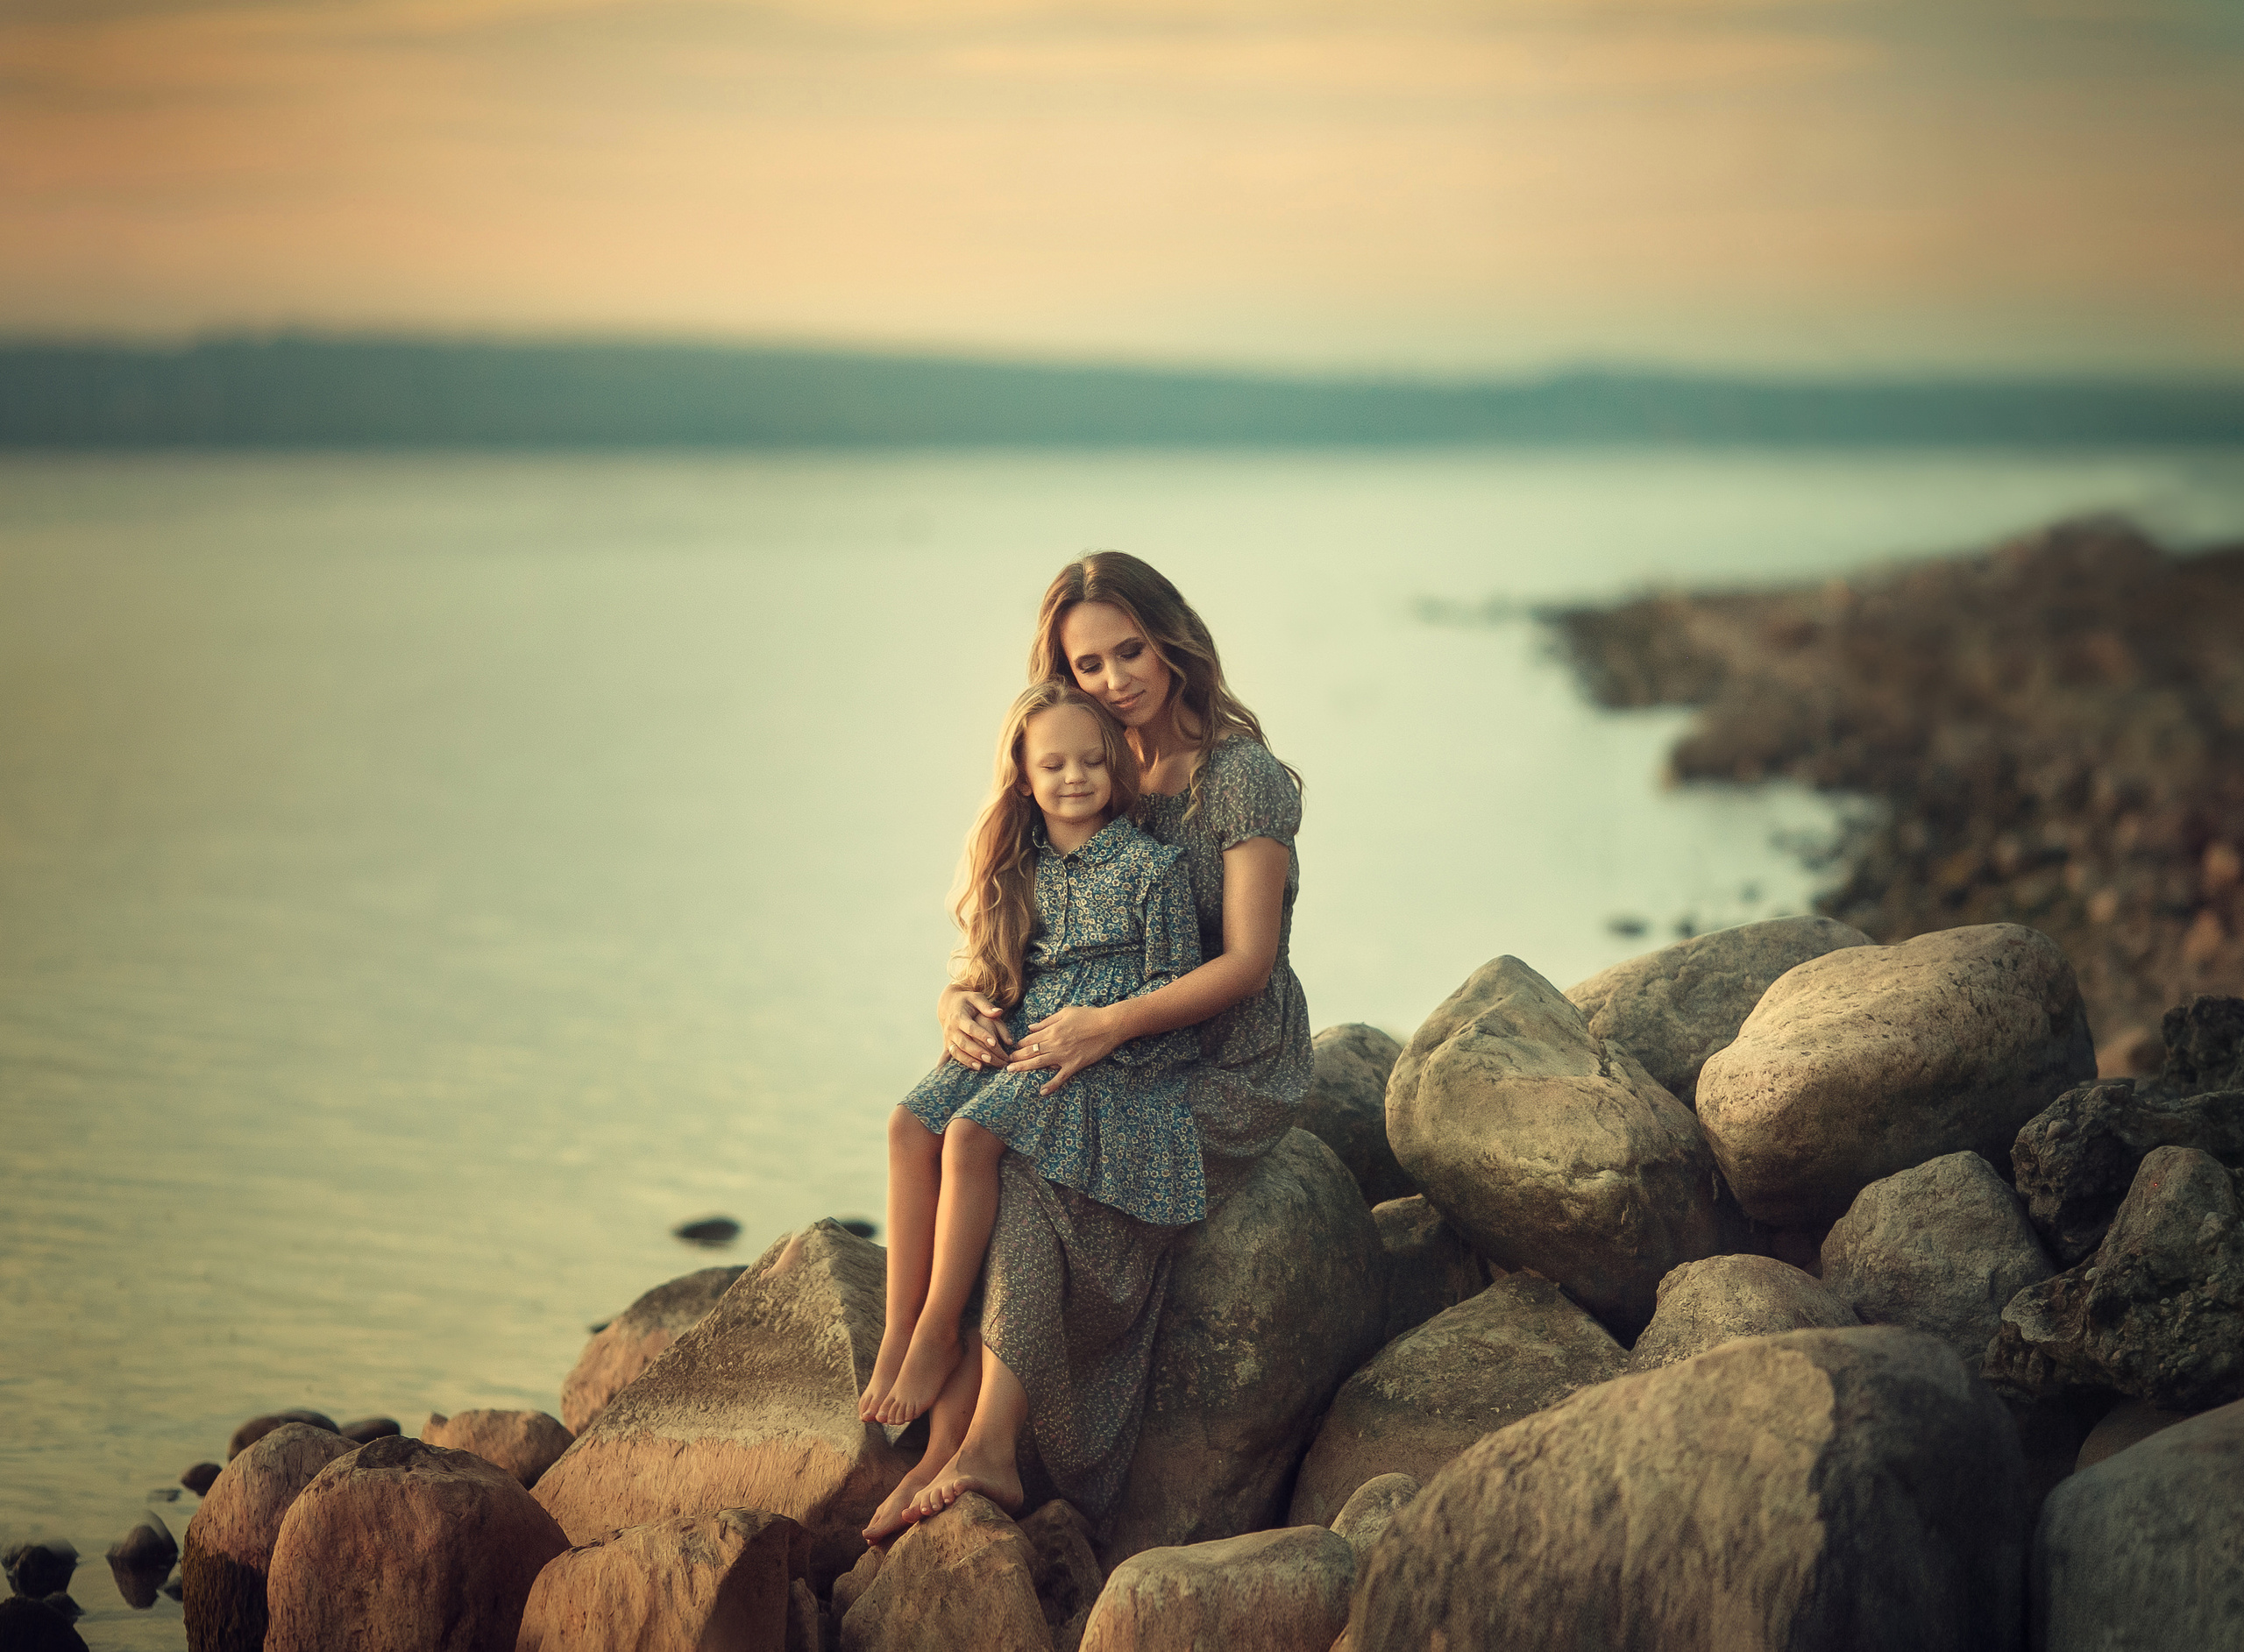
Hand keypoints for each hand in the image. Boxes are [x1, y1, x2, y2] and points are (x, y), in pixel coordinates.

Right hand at [941, 988, 1011, 1069]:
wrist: (947, 1004)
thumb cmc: (966, 1001)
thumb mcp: (975, 998)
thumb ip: (986, 1006)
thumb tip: (999, 1012)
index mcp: (960, 1017)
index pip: (971, 1027)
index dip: (982, 1035)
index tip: (994, 1042)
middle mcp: (952, 1028)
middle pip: (964, 1042)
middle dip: (976, 1051)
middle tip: (990, 1058)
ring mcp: (949, 1038)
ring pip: (956, 1051)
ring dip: (967, 1060)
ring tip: (980, 1067)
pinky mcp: (947, 1044)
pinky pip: (950, 1055)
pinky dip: (950, 1063)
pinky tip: (953, 1071)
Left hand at [1006, 1004, 1122, 1094]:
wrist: (1109, 1025)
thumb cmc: (1089, 1015)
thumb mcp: (1065, 1012)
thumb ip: (1047, 1021)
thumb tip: (1031, 1027)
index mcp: (1052, 1029)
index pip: (1030, 1039)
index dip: (1020, 1043)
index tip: (1014, 1048)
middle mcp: (1054, 1043)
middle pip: (1030, 1051)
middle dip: (1017, 1056)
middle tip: (1006, 1062)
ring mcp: (1064, 1056)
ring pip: (1039, 1063)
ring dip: (1024, 1068)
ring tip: (1012, 1071)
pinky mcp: (1074, 1065)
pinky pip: (1060, 1077)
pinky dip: (1051, 1085)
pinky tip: (1042, 1092)